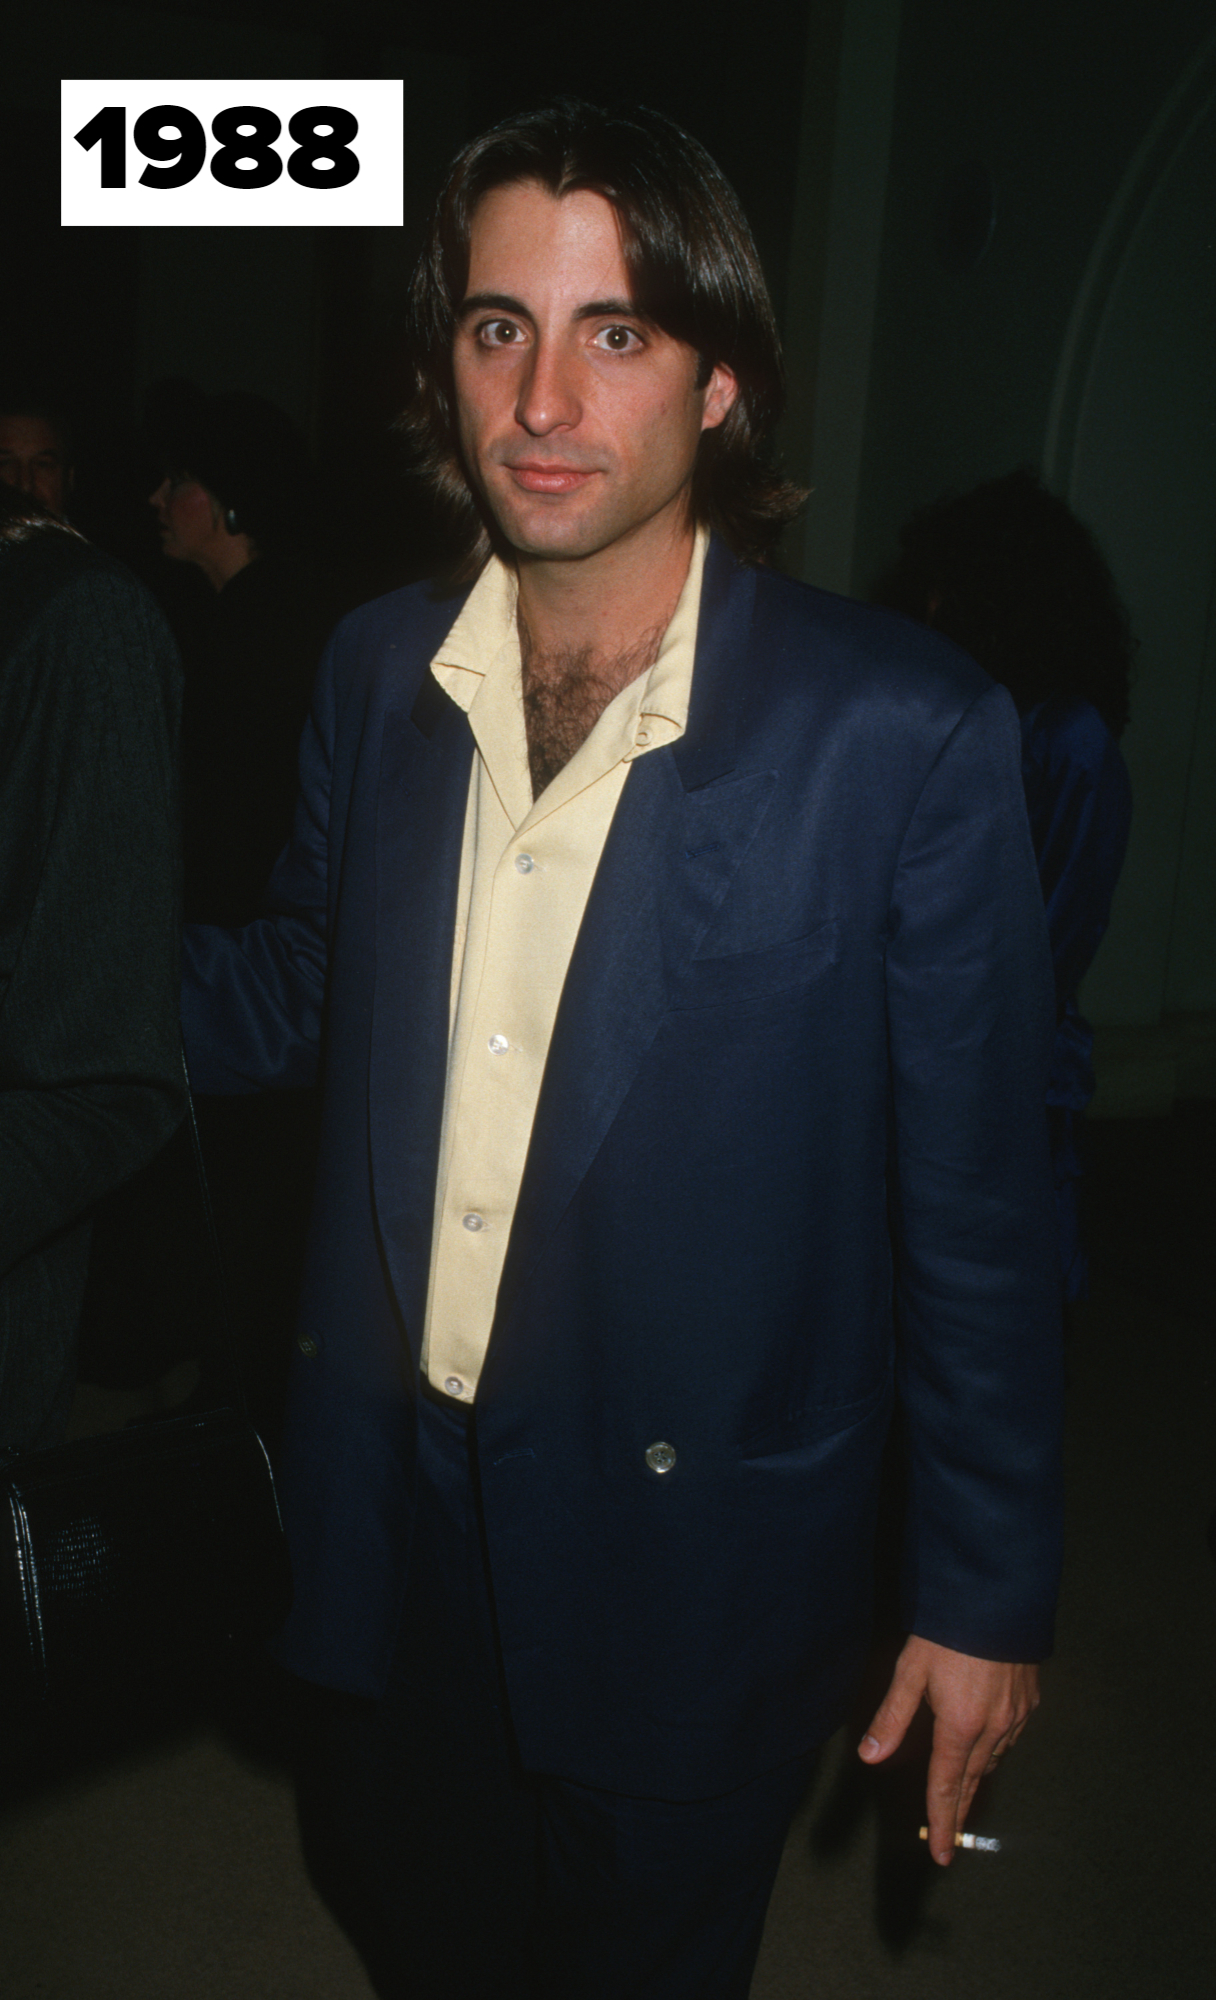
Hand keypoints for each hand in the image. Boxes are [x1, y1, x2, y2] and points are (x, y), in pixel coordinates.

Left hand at [857, 1635, 1039, 1865]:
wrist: (998, 1599)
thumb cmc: (948, 1633)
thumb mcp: (911, 1671)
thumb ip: (892, 1717)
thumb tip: (869, 1757)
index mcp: (960, 1726)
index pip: (946, 1785)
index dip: (941, 1820)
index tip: (941, 1856)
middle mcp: (993, 1729)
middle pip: (972, 1780)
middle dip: (958, 1808)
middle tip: (950, 1837)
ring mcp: (1016, 1716)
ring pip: (993, 1759)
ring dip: (976, 1777)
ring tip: (962, 1791)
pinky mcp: (1030, 1701)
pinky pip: (1010, 1738)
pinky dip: (995, 1749)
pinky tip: (987, 1745)